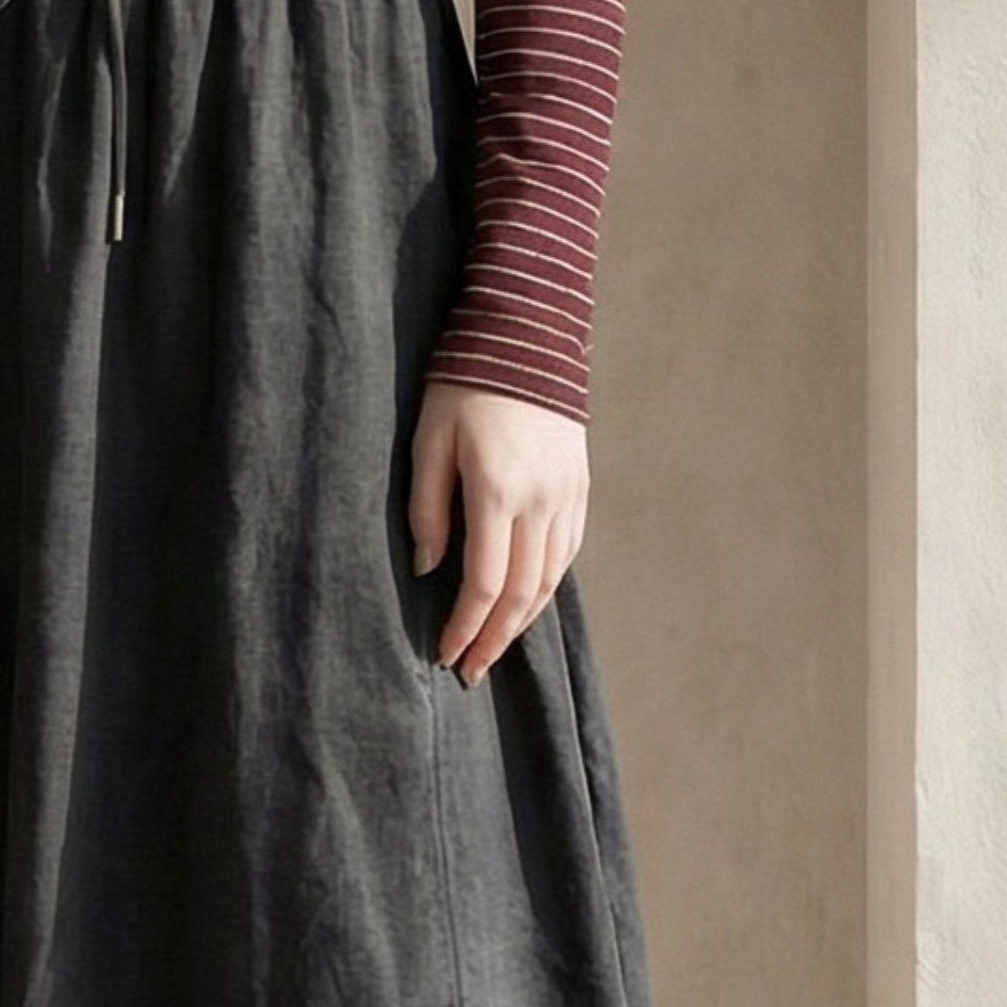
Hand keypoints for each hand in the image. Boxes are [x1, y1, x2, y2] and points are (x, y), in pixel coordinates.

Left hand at [409, 374, 588, 682]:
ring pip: (550, 578)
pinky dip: (546, 585)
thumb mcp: (428, 440)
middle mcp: (542, 500)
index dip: (465, 627)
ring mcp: (567, 494)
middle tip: (470, 671)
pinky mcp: (579, 486)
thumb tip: (429, 568)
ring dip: (523, 621)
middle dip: (495, 639)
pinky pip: (567, 551)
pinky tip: (526, 601)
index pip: (485, 583)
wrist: (526, 334)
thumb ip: (427, 508)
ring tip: (495, 646)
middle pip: (523, 593)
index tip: (445, 655)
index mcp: (499, 491)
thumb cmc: (463, 384)